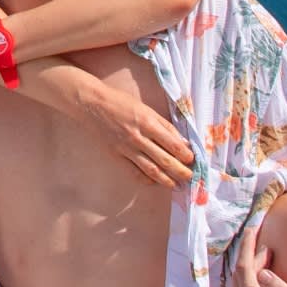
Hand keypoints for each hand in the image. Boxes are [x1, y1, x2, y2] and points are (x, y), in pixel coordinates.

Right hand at [47, 68, 193, 186]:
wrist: (92, 105)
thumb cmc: (120, 102)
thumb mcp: (146, 108)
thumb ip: (164, 125)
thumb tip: (181, 142)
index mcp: (148, 123)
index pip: (173, 144)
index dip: (186, 155)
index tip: (194, 160)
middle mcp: (139, 138)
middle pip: (165, 160)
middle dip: (181, 171)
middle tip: (191, 177)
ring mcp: (127, 149)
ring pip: (152, 170)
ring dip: (167, 180)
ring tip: (177, 185)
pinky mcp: (117, 156)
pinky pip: (134, 172)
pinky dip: (146, 179)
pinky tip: (154, 182)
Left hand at [225, 212, 286, 286]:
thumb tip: (263, 273)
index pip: (244, 270)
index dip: (248, 247)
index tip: (252, 229)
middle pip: (239, 276)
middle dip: (249, 256)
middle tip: (262, 239)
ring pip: (237, 285)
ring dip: (247, 268)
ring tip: (263, 255)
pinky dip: (246, 281)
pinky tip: (258, 273)